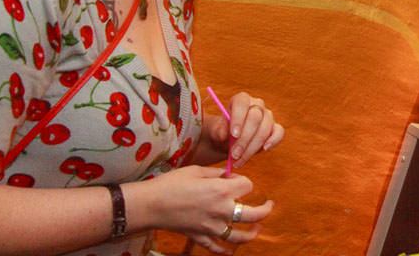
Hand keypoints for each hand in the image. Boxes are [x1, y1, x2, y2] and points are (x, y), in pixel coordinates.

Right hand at [129, 166, 273, 254]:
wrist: (150, 204)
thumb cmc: (171, 183)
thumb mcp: (196, 170)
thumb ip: (216, 173)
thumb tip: (228, 175)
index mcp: (221, 190)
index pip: (247, 186)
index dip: (244, 181)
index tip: (235, 180)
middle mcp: (221, 210)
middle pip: (253, 214)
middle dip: (265, 210)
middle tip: (269, 205)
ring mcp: (211, 226)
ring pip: (239, 236)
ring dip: (251, 234)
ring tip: (257, 230)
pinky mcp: (200, 237)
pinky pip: (216, 248)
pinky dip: (225, 251)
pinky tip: (231, 250)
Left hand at [203, 91, 284, 168]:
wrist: (229, 140)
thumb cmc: (222, 131)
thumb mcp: (215, 130)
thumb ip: (218, 130)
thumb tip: (223, 134)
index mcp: (241, 100)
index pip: (242, 103)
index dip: (238, 118)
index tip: (234, 135)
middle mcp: (256, 105)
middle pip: (255, 118)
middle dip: (245, 138)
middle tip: (234, 154)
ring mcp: (268, 116)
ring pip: (265, 128)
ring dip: (253, 146)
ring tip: (240, 160)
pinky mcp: (275, 128)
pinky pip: (279, 132)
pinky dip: (274, 141)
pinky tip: (265, 149)